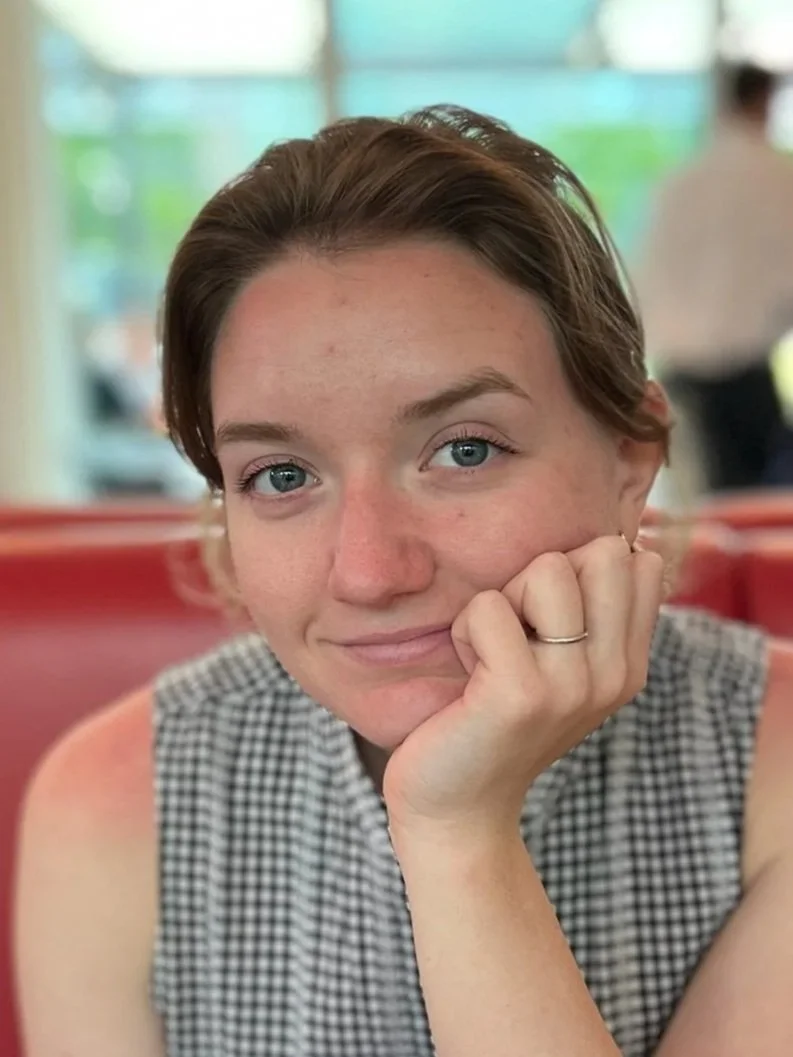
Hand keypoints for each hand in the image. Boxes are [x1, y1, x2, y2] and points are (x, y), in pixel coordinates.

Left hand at [383, 535, 663, 844]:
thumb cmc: (494, 724)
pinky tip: (467, 678)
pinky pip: (487, 607)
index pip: (636, 559)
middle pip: (603, 551)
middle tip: (517, 634)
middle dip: (544, 576)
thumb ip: (590, 612)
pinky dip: (465, 632)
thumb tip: (612, 538)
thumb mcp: (560, 669)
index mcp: (628, 665)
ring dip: (501, 602)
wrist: (457, 810)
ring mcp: (573, 685)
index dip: (579, 568)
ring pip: (547, 569)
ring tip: (491, 656)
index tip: (547, 623)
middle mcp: (615, 674)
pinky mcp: (521, 694)